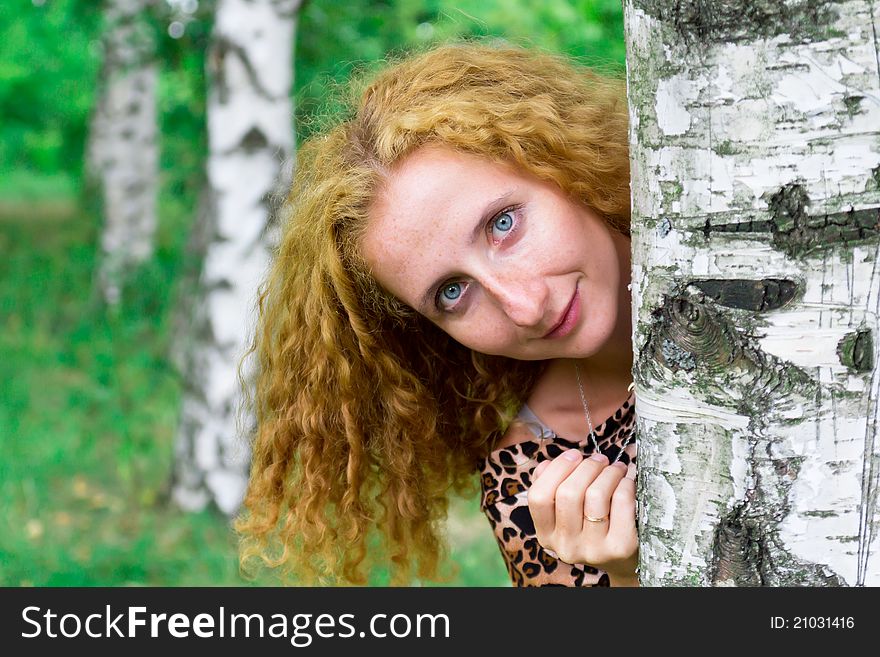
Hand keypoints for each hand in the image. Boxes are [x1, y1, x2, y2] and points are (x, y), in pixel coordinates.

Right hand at [528, 449, 637, 583]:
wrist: (624, 561)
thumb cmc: (592, 525)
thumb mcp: (565, 513)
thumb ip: (552, 487)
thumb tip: (547, 464)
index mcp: (546, 535)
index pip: (538, 497)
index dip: (556, 469)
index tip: (574, 454)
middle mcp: (565, 546)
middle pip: (567, 493)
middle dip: (587, 466)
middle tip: (600, 459)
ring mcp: (592, 550)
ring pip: (595, 495)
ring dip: (608, 472)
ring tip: (615, 468)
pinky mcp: (620, 547)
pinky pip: (621, 501)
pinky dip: (625, 483)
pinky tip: (627, 481)